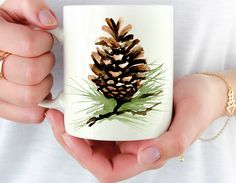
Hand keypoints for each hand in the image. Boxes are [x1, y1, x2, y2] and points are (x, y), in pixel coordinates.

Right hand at [0, 0, 56, 122]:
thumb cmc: (6, 28)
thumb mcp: (15, 7)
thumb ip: (32, 4)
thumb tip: (49, 22)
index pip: (29, 45)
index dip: (44, 42)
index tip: (43, 39)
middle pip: (32, 73)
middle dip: (46, 62)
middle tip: (42, 56)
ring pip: (31, 96)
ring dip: (45, 83)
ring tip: (39, 73)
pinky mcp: (1, 107)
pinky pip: (30, 115)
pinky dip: (42, 106)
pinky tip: (40, 92)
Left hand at [46, 73, 226, 182]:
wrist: (202, 89)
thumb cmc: (200, 105)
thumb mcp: (190, 122)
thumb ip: (172, 144)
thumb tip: (144, 158)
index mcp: (145, 154)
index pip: (108, 169)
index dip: (85, 157)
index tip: (70, 136)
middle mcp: (133, 144)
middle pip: (93, 152)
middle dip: (70, 139)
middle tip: (56, 118)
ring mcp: (128, 129)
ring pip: (94, 136)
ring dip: (75, 126)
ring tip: (61, 109)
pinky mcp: (127, 113)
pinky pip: (103, 117)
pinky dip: (88, 112)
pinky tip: (80, 101)